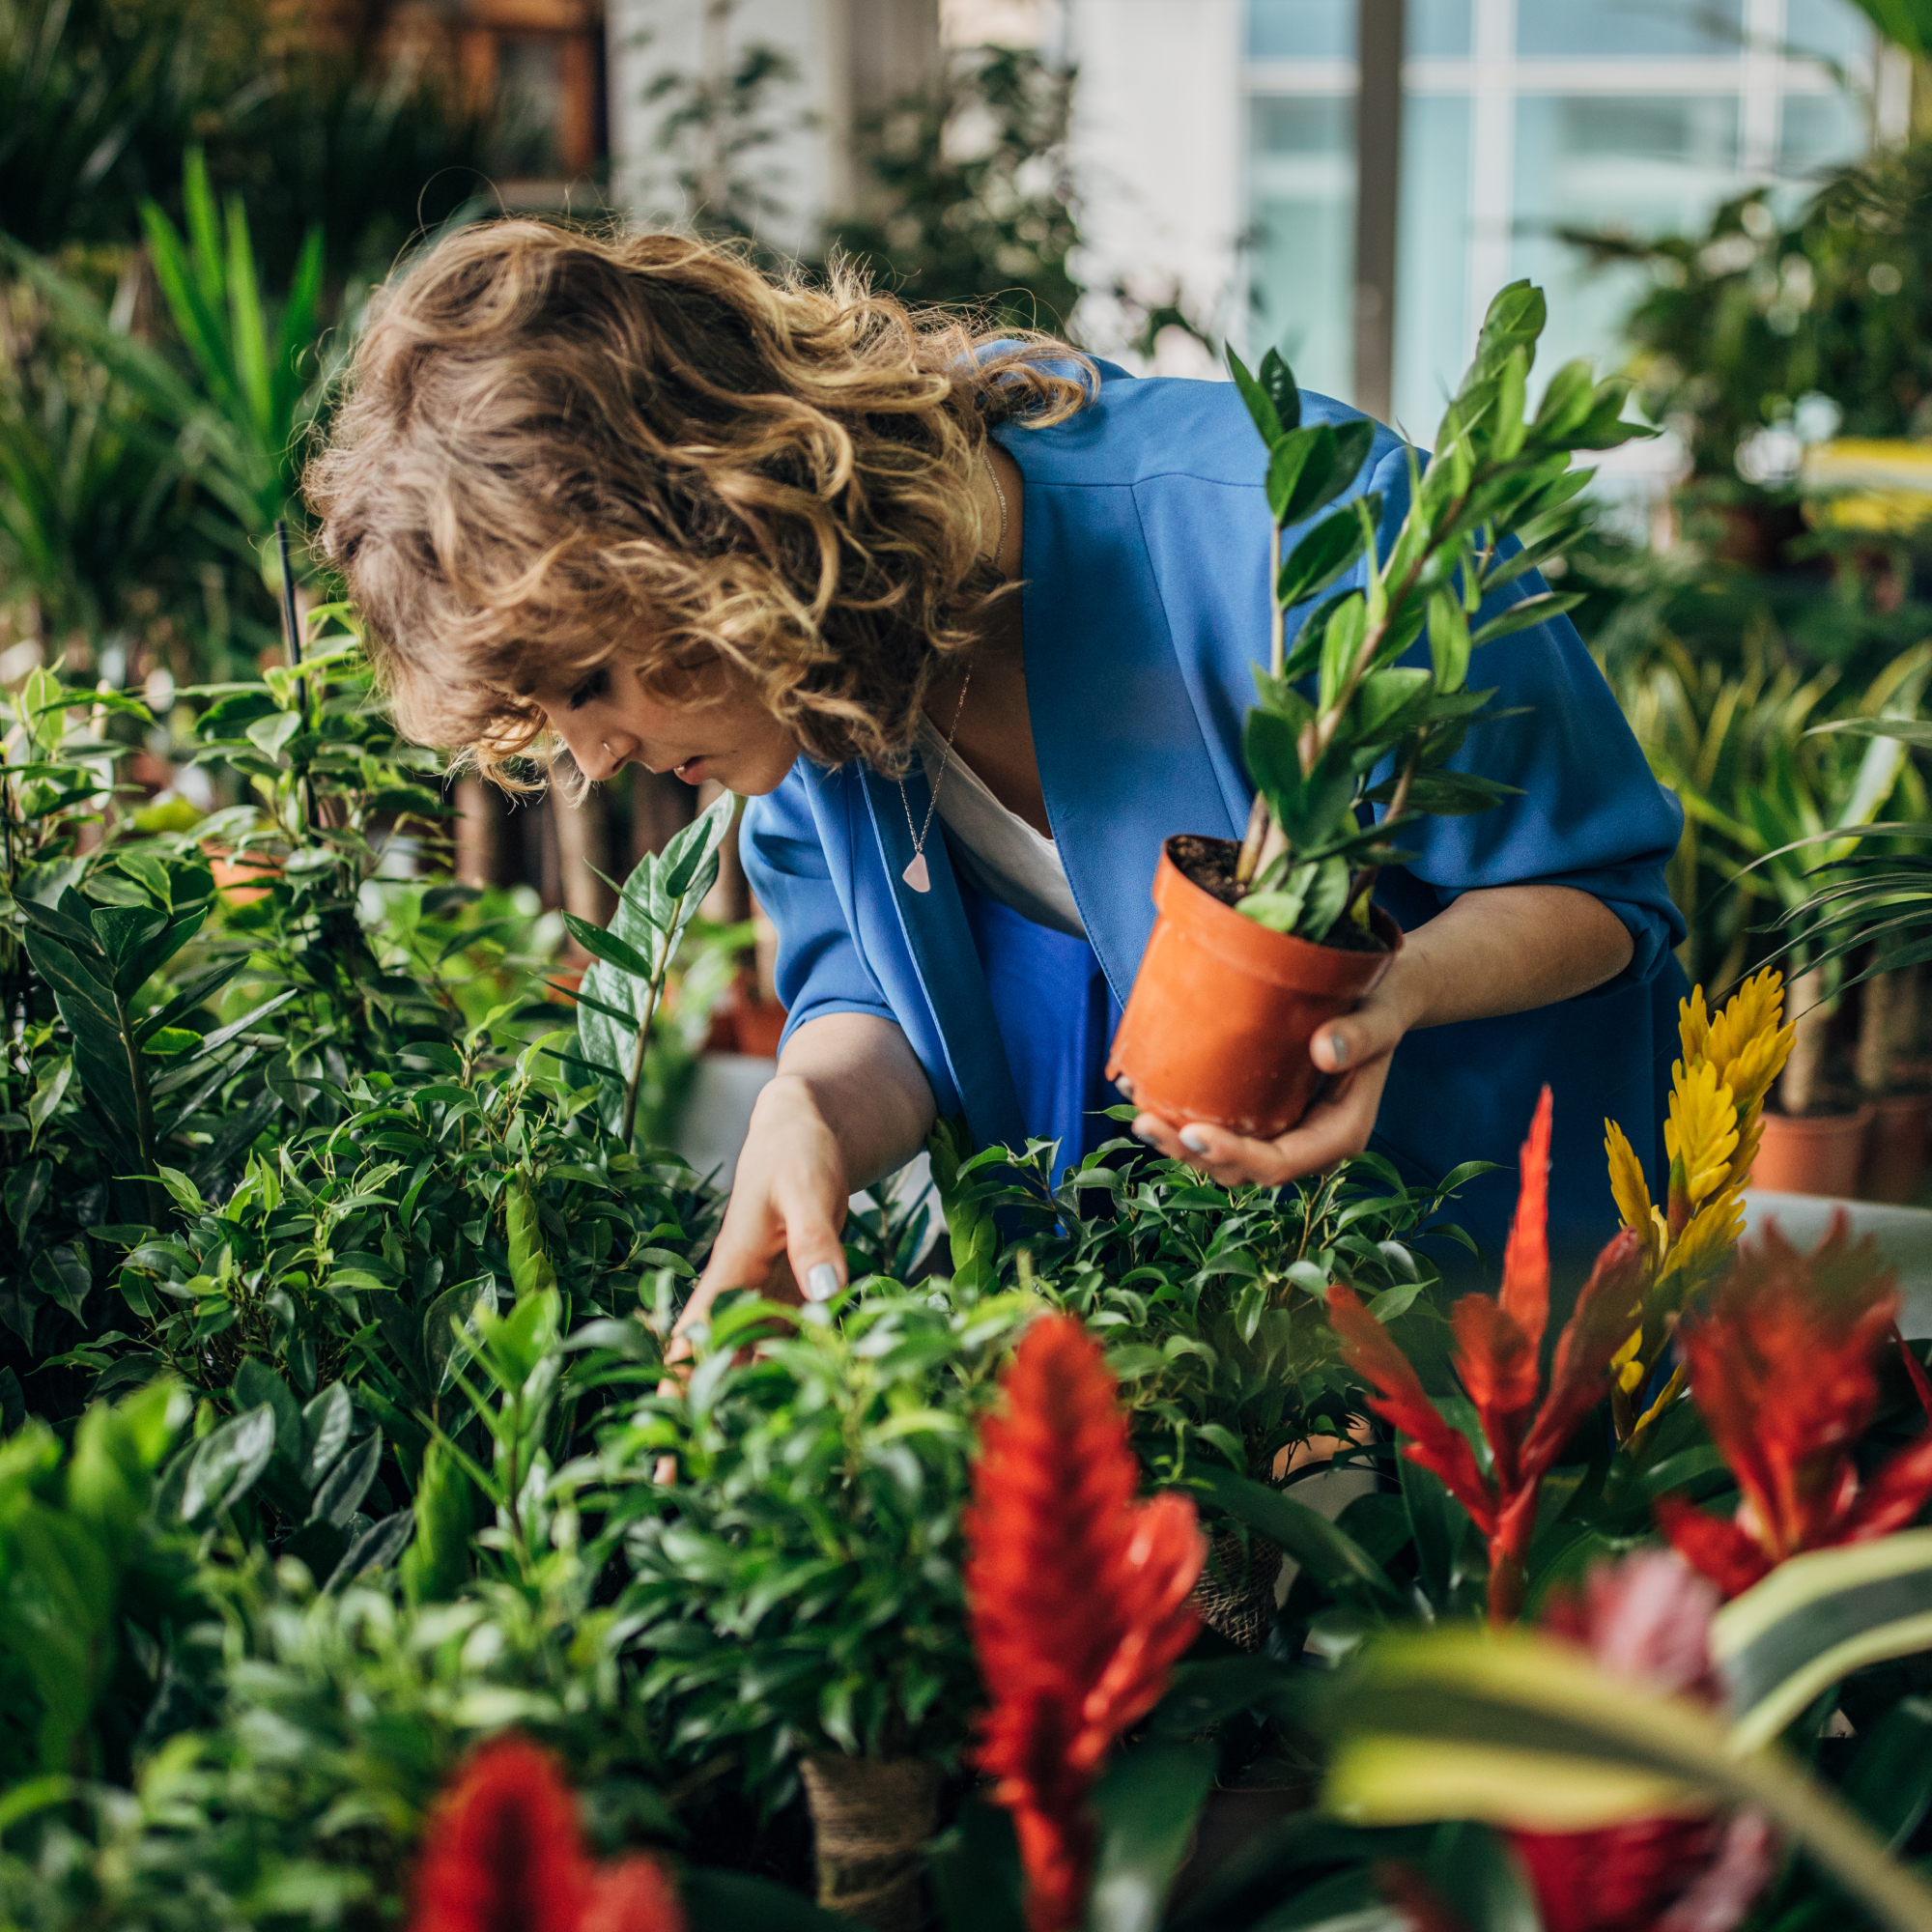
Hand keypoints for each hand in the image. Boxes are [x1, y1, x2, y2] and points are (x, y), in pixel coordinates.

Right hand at [653, 1076, 850, 1479]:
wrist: (802, 1133)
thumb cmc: (798, 1154)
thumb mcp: (808, 1188)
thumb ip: (817, 1240)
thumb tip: (826, 1296)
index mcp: (730, 1273)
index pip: (693, 1343)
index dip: (675, 1395)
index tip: (660, 1449)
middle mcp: (741, 1297)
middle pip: (710, 1372)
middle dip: (692, 1429)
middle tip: (675, 1496)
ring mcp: (765, 1304)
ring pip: (745, 1371)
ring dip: (737, 1419)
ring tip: (730, 1485)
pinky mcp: (793, 1304)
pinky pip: (783, 1355)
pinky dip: (782, 1391)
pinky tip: (791, 1433)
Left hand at [1128, 974, 1413, 1187]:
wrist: (1378, 999)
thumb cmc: (1379, 1006)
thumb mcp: (1378, 1017)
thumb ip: (1360, 1036)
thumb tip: (1325, 1051)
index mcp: (1339, 1134)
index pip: (1280, 1162)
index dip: (1235, 1155)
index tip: (1193, 1133)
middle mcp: (1308, 1144)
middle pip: (1243, 1170)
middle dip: (1191, 1154)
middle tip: (1144, 1122)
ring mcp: (1284, 1134)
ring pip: (1225, 1160)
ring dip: (1179, 1144)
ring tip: (1137, 1112)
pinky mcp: (1264, 1117)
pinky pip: (1221, 1132)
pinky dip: (1184, 1122)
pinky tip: (1147, 1096)